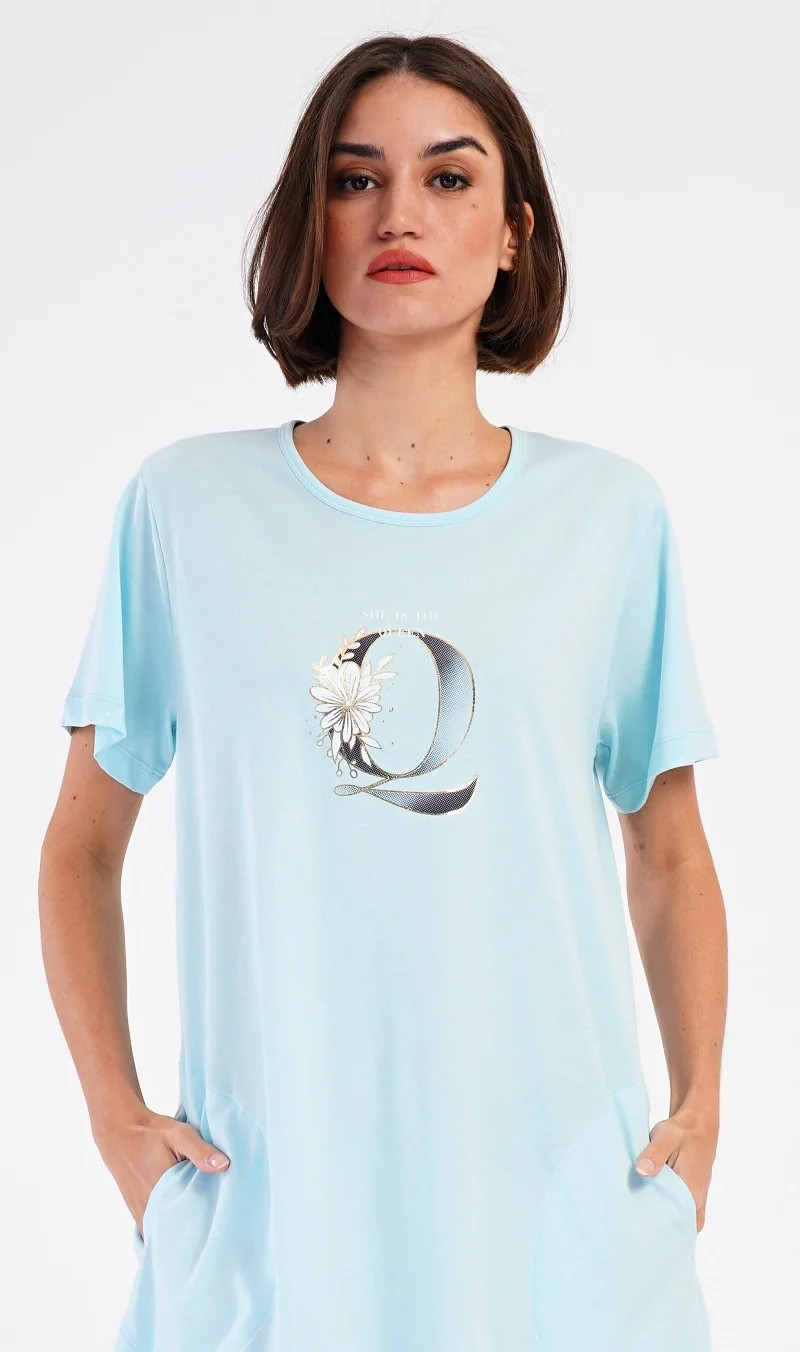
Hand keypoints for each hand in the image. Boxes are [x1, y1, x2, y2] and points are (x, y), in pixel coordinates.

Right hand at [94, 1103, 230, 1238]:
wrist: (119, 1132)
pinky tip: (181, 1218)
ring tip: (200, 1224)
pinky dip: (167, 1226)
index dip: (205, 1225)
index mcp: (161, 1194)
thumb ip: (200, 1151)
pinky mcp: (137, 1212)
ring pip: (165, 1232)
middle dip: (195, 1231)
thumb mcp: (179, 1135)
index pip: (188, 1224)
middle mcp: (148, 1210)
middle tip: (213, 1224)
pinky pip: (154, 1229)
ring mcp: (141, 1214)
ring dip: (180, 1230)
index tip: (220, 1223)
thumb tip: (224, 1166)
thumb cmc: (151, 1133)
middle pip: (177, 1232)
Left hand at [634, 1104, 717, 1232]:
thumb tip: (642, 1170)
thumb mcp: (666, 1136)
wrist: (697, 1124)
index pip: (680, 1226)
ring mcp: (694, 1198)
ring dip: (663, 1221)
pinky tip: (646, 1207)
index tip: (643, 1236)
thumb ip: (655, 1153)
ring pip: (679, 1219)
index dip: (663, 1234)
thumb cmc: (682, 1131)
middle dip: (660, 1231)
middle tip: (634, 1232)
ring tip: (637, 1222)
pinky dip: (665, 1211)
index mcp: (692, 1192)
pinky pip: (678, 1209)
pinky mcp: (688, 1193)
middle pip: (679, 1227)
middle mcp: (696, 1200)